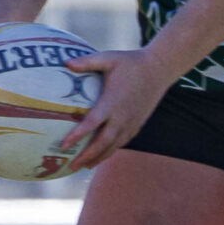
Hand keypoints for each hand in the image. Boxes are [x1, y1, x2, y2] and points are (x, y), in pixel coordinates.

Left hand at [52, 49, 178, 172]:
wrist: (159, 69)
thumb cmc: (131, 62)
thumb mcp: (109, 58)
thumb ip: (87, 62)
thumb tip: (66, 63)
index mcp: (112, 102)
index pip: (92, 123)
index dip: (77, 136)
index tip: (64, 145)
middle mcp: (122, 117)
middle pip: (103, 143)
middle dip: (87, 156)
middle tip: (72, 166)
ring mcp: (131, 122)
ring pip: (113, 146)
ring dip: (99, 158)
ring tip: (84, 166)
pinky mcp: (137, 124)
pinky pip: (122, 142)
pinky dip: (111, 151)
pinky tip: (101, 155)